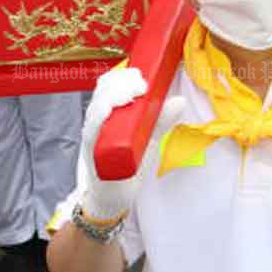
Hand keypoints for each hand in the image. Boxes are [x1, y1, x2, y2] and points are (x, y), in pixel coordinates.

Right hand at [76, 68, 183, 220]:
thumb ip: (161, 120)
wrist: (113, 196)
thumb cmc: (128, 164)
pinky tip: (109, 111)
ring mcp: (92, 136)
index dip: (124, 74)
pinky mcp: (91, 152)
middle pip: (102, 91)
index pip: (110, 84)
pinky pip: (91, 132)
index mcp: (110, 112)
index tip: (142, 76)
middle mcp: (98, 121)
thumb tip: (180, 101)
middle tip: (141, 86)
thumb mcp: (147, 138)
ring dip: (112, 96)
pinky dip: (99, 118)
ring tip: (132, 94)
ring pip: (96, 108)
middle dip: (121, 82)